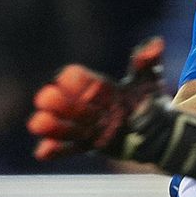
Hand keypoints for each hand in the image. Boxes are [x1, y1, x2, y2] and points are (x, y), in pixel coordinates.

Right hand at [30, 38, 167, 159]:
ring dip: (52, 126)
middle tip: (45, 98)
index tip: (68, 77)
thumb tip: (155, 44)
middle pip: (69, 104)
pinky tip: (42, 152)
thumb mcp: (149, 81)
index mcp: (98, 87)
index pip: (80, 79)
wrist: (158, 131)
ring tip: (37, 123)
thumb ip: (147, 62)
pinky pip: (70, 149)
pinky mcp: (89, 146)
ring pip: (67, 127)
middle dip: (58, 102)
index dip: (74, 79)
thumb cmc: (148, 102)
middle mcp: (88, 106)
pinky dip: (56, 151)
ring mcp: (87, 127)